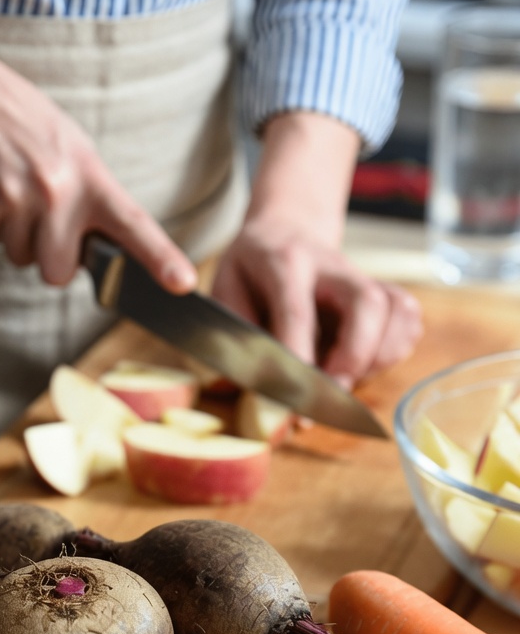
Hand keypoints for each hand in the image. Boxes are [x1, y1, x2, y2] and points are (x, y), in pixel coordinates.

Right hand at [0, 0, 196, 292]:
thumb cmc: (29, 127)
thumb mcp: (76, 151)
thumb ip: (93, 201)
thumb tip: (103, 254)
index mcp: (91, 177)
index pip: (134, 224)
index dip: (160, 258)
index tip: (182, 282)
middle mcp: (59, 191)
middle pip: (58, 273)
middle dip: (50, 257)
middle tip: (42, 217)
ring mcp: (18, 199)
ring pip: (23, 260)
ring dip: (19, 238)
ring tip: (15, 191)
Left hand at [211, 219, 422, 387]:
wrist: (284, 232)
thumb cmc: (250, 270)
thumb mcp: (225, 290)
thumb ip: (235, 334)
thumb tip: (236, 386)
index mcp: (285, 261)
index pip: (297, 312)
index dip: (298, 360)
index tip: (292, 401)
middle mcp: (332, 265)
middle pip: (368, 303)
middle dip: (355, 356)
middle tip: (333, 393)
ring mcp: (363, 277)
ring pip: (397, 313)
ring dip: (380, 357)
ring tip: (348, 381)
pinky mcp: (384, 291)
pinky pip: (408, 320)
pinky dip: (395, 350)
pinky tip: (366, 364)